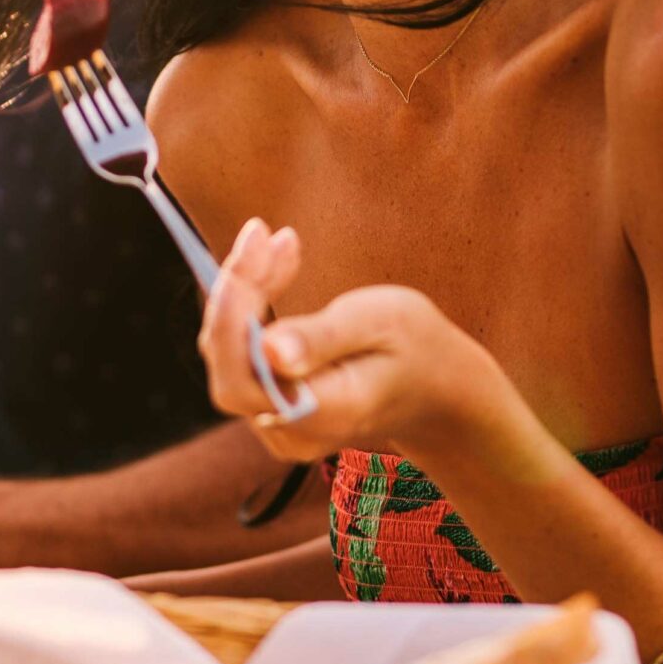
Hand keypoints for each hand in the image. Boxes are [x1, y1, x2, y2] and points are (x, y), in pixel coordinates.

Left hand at [202, 217, 519, 464]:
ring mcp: (279, 425)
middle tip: (263, 233)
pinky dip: (250, 306)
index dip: (230, 314)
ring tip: (281, 244)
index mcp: (323, 412)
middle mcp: (293, 430)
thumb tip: (270, 351)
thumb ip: (323, 339)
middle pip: (229, 364)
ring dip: (245, 291)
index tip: (252, 245)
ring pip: (231, 355)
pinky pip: (242, 355)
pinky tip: (277, 269)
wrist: (434, 385)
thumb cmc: (414, 346)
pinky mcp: (273, 407)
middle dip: (237, 291)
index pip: (242, 377)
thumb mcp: (381, 324)